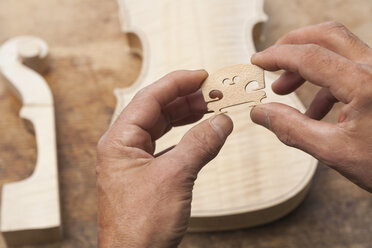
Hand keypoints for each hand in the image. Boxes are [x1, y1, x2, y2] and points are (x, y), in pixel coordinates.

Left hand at [96, 70, 232, 246]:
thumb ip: (200, 144)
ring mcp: (134, 161)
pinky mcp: (147, 175)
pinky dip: (186, 138)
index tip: (200, 75)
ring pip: (162, 127)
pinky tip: (200, 133)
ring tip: (209, 108)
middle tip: (211, 92)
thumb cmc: (140, 226)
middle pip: (156, 110)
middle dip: (185, 99)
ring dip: (186, 116)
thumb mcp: (175, 177)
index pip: (149, 99)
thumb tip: (221, 121)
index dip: (177, 83)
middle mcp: (123, 147)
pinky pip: (167, 146)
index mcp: (119, 141)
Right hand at [251, 21, 371, 191]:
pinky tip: (313, 110)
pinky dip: (324, 83)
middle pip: (328, 36)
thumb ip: (291, 129)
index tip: (258, 61)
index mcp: (364, 84)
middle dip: (293, 45)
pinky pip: (348, 71)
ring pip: (338, 51)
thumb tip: (260, 113)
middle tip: (272, 61)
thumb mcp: (333, 151)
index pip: (310, 56)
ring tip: (284, 89)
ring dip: (307, 66)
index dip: (278, 56)